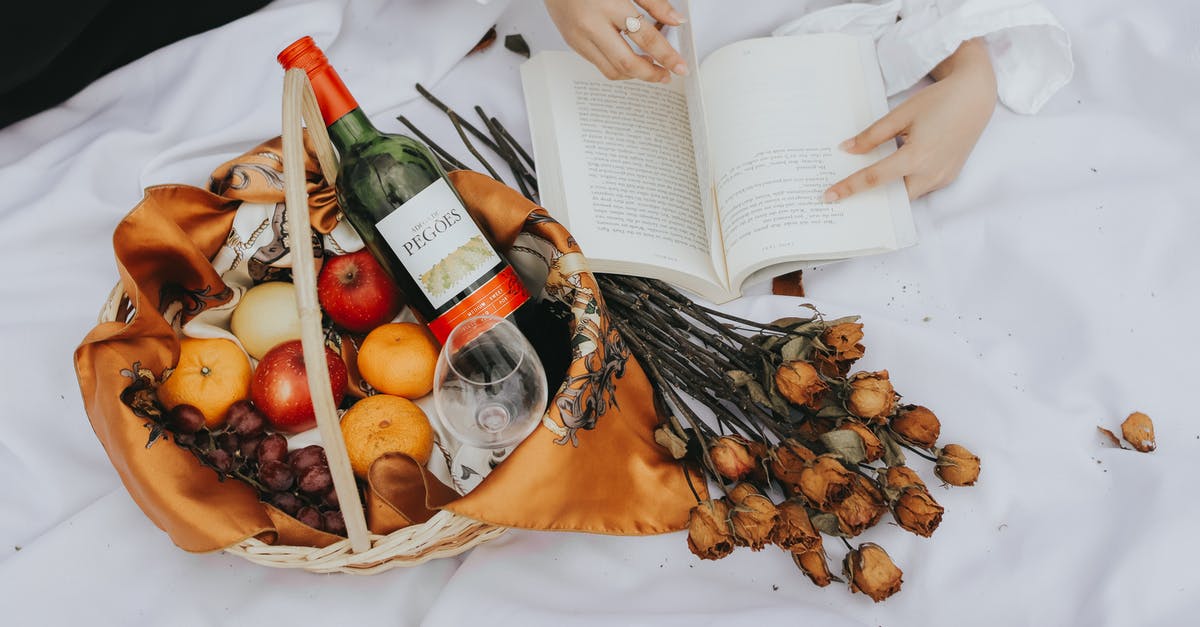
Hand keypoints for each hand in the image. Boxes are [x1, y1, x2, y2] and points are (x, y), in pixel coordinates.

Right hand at [543, 0, 688, 82]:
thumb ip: (653, 3)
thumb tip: (675, 20)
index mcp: (607, 5)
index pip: (646, 38)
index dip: (667, 55)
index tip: (679, 66)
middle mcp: (591, 25)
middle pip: (626, 63)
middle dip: (651, 74)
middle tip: (666, 75)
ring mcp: (579, 38)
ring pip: (612, 71)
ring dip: (634, 74)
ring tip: (649, 66)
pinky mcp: (573, 44)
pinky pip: (599, 64)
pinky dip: (618, 66)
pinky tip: (629, 58)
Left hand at [824, 38, 997, 201]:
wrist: (975, 96)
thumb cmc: (938, 101)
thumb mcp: (901, 114)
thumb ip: (872, 135)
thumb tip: (846, 149)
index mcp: (916, 156)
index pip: (874, 179)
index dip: (849, 188)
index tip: (829, 196)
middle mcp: (931, 173)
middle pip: (893, 197)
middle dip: (870, 201)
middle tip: (844, 199)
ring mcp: (943, 177)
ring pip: (908, 195)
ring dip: (888, 194)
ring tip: (863, 189)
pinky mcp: (949, 176)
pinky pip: (921, 188)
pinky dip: (904, 185)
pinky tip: (890, 177)